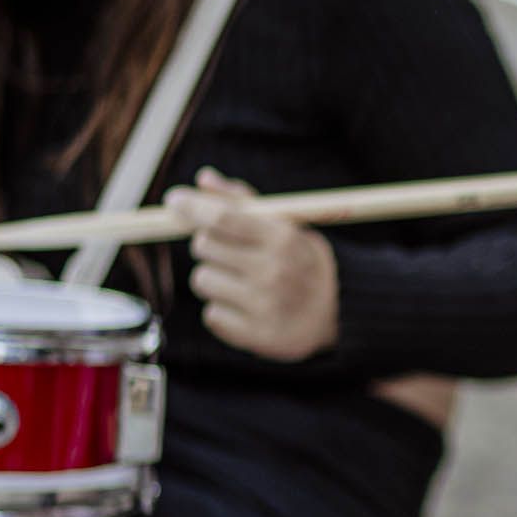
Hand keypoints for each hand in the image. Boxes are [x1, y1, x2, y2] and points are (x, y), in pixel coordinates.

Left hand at [169, 168, 339, 361]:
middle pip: (204, 246)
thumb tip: (203, 179)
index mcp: (283, 239)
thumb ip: (244, 201)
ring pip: (202, 280)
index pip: (222, 218)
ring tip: (241, 282)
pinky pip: (211, 314)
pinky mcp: (256, 337)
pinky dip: (222, 309)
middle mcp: (274, 272)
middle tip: (229, 250)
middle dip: (209, 244)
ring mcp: (264, 306)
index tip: (174, 201)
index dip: (193, 207)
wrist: (343, 313)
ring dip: (213, 278)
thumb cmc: (304, 261)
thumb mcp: (286, 225)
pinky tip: (246, 307)